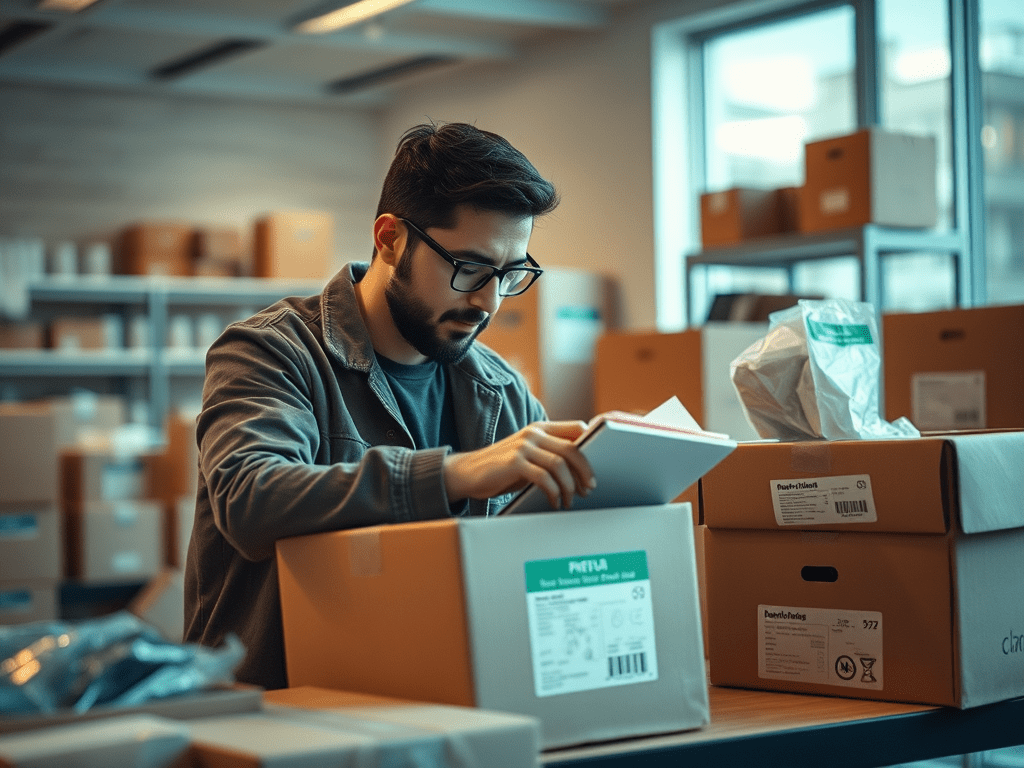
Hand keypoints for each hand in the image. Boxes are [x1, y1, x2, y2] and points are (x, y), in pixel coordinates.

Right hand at [443, 421, 596, 509]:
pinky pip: (543, 478)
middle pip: (572, 448)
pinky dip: (554, 492)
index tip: (599, 464)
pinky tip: (554, 502)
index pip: (576, 428)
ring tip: (570, 500)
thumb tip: (582, 469)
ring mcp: (523, 447)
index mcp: (541, 429)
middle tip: (589, 488)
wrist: (467, 473)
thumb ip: (550, 455)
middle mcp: (534, 433)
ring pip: (560, 464)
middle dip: (585, 471)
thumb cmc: (503, 468)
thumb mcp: (529, 456)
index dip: (593, 442)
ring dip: (570, 486)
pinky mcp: (514, 463)